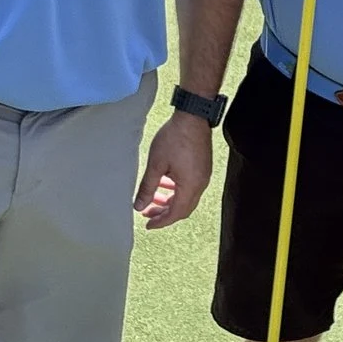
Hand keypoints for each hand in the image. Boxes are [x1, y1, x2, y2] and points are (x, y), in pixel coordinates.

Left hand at [134, 110, 213, 227]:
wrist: (193, 116)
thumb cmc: (175, 138)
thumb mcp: (156, 165)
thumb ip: (147, 188)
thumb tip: (139, 206)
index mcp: (190, 186)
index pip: (175, 213)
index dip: (161, 221)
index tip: (148, 225)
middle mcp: (200, 184)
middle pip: (183, 209)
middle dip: (164, 213)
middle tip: (147, 213)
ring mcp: (203, 176)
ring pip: (186, 198)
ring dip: (169, 201)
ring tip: (153, 198)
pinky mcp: (203, 168)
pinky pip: (190, 187)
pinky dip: (176, 190)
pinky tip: (165, 183)